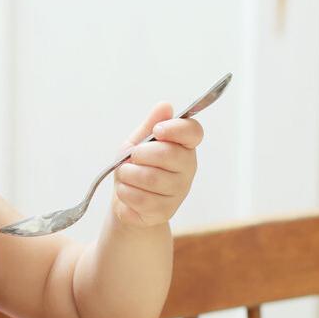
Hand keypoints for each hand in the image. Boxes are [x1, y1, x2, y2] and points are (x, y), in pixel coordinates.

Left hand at [111, 102, 203, 228]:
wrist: (127, 201)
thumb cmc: (136, 166)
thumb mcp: (138, 141)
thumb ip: (150, 124)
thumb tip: (165, 106)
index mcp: (184, 146)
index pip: (193, 132)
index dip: (176, 129)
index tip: (157, 130)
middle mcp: (187, 168)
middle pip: (168, 155)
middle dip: (140, 154)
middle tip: (131, 157)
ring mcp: (178, 192)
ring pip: (151, 178)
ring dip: (128, 174)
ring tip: (125, 175)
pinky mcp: (165, 211)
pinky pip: (140, 199)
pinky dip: (125, 193)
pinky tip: (126, 192)